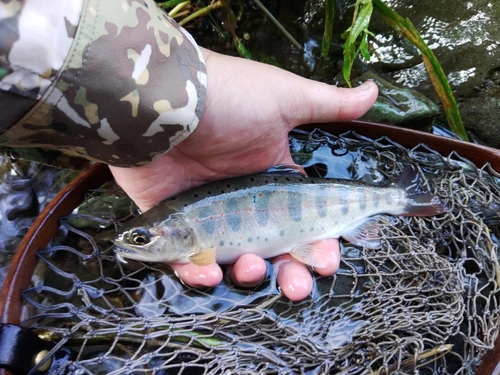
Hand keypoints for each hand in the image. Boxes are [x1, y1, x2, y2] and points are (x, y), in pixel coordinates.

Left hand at [110, 48, 377, 299]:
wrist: (166, 99)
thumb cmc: (230, 99)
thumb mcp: (284, 98)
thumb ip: (328, 105)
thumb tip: (374, 93)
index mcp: (272, 179)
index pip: (302, 220)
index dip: (317, 243)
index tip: (328, 259)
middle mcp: (243, 201)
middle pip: (273, 250)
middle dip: (290, 272)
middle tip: (298, 286)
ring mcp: (208, 215)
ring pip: (234, 260)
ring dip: (250, 273)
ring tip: (253, 268)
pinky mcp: (174, 224)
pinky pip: (187, 259)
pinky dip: (198, 272)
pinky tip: (210, 273)